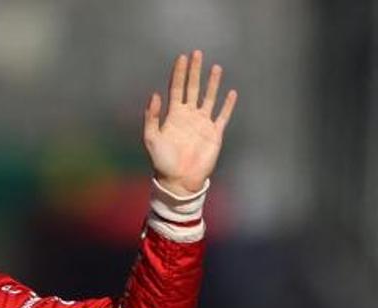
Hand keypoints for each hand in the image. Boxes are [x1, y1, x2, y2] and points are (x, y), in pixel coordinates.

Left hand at [143, 50, 237, 195]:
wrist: (179, 180)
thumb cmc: (162, 162)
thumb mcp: (151, 139)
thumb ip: (152, 117)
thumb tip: (155, 94)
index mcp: (173, 116)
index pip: (177, 89)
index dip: (179, 73)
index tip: (181, 57)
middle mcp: (189, 116)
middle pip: (193, 88)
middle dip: (194, 71)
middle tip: (197, 53)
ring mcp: (202, 124)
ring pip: (209, 98)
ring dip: (212, 83)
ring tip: (216, 67)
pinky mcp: (214, 133)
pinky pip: (223, 116)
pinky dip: (227, 105)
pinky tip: (231, 92)